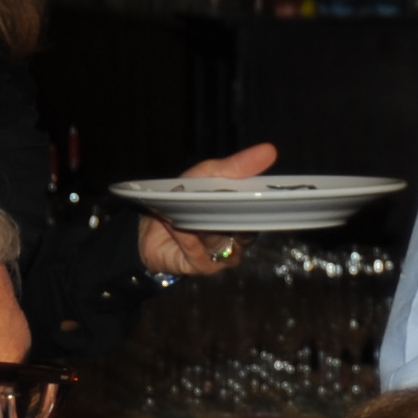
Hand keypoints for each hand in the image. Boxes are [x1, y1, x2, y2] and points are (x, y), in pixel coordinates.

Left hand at [138, 140, 278, 275]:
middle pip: (245, 228)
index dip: (262, 199)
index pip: (262, 211)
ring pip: (221, 238)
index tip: (259, 187)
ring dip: (201, 221)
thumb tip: (269, 150)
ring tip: (186, 206)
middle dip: (231, 211)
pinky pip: (199, 251)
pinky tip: (174, 222)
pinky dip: (186, 235)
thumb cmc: (183, 198)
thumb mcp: (208, 174)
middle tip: (218, 196)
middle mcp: (240, 239)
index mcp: (246, 215)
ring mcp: (224, 257)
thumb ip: (236, 166)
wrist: (148, 226)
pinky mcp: (203, 267)